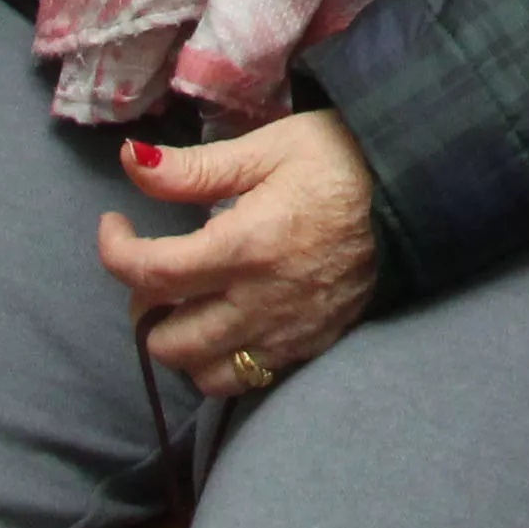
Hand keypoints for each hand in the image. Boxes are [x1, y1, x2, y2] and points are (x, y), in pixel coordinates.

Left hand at [103, 113, 386, 397]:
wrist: (413, 191)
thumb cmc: (339, 160)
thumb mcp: (268, 148)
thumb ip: (193, 168)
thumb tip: (131, 163)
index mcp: (247, 245)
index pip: (151, 273)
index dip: (115, 252)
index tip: (114, 227)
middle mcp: (262, 301)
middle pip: (168, 340)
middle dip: (146, 306)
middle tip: (159, 269)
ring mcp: (288, 332)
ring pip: (204, 374)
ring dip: (182, 343)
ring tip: (190, 302)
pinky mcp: (309, 346)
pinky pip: (248, 379)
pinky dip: (223, 360)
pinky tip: (228, 322)